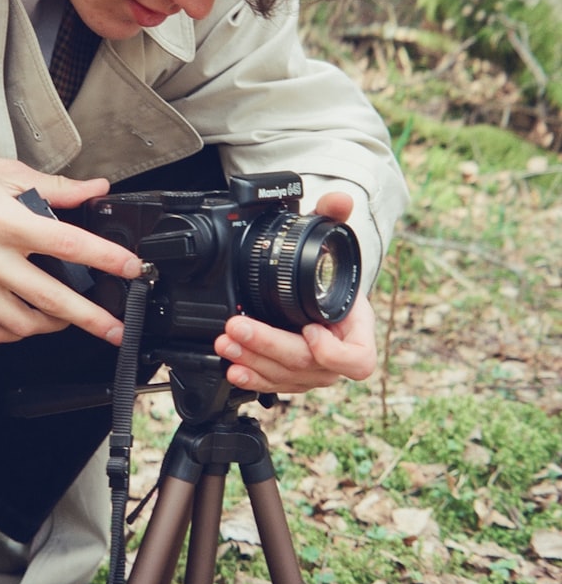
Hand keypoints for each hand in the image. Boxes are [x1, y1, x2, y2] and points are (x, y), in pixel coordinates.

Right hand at [0, 139, 141, 345]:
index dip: (106, 259)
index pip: (68, 244)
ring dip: (52, 326)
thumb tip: (96, 188)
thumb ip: (55, 188)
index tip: (130, 269)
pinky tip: (25, 321)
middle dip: (91, 319)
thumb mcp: (5, 171)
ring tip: (66, 318)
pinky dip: (13, 332)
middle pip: (50, 298)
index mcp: (2, 218)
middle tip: (116, 330)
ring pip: (21, 324)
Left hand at [213, 192, 377, 392]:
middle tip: (237, 326)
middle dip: (268, 345)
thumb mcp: (333, 243)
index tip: (310, 329)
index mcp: (356, 331)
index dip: (334, 352)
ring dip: (252, 360)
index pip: (357, 360)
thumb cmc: (331, 275)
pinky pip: (273, 385)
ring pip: (285, 376)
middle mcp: (337, 358)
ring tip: (226, 341)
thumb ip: (335, 217)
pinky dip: (251, 377)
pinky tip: (232, 369)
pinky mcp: (290, 376)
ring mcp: (313, 372)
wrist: (321, 295)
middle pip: (306, 365)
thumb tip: (338, 199)